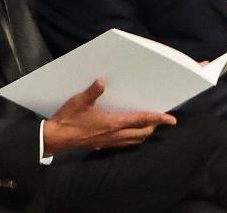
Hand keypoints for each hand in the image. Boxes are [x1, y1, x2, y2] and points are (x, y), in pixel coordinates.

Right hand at [42, 80, 175, 155]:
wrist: (55, 139)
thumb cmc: (67, 119)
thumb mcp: (78, 102)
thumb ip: (91, 92)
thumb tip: (101, 82)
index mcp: (112, 123)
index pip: (141, 120)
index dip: (158, 119)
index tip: (171, 119)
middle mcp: (115, 135)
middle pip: (142, 133)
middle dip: (154, 126)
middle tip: (162, 119)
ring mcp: (109, 142)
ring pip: (135, 140)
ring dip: (145, 133)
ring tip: (150, 125)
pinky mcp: (103, 145)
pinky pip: (125, 143)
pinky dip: (134, 138)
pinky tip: (131, 132)